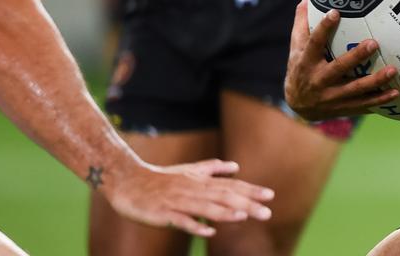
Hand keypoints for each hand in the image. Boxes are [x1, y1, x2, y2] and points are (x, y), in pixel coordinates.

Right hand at [102, 159, 273, 237]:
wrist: (128, 181)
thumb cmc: (160, 177)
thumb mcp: (189, 170)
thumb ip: (212, 168)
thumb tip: (236, 167)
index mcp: (200, 181)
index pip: (230, 186)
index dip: (251, 190)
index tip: (270, 195)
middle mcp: (193, 190)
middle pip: (223, 197)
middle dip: (246, 204)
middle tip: (267, 212)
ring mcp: (178, 201)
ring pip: (205, 208)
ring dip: (225, 213)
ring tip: (244, 217)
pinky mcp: (164, 213)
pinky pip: (181, 221)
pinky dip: (195, 225)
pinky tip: (208, 231)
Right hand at [283, 0, 399, 119]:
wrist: (297, 105)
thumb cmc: (300, 66)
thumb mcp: (296, 45)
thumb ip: (304, 19)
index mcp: (306, 61)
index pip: (314, 42)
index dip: (324, 27)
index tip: (336, 12)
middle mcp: (318, 80)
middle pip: (339, 68)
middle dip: (357, 56)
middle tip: (374, 42)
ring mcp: (331, 96)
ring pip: (355, 89)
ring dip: (375, 81)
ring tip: (394, 70)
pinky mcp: (343, 107)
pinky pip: (363, 104)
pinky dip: (380, 100)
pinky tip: (396, 92)